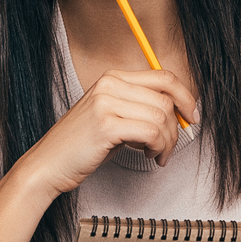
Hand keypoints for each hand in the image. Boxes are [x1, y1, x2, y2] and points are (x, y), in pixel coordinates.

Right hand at [15, 68, 197, 196]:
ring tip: (156, 154)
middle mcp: (109, 85)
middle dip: (175, 127)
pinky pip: (151, 132)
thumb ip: (140, 108)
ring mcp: (106, 103)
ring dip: (167, 141)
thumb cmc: (83, 146)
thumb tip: (179, 111)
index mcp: (112, 78)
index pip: (163, 76)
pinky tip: (149, 156)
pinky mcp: (106, 125)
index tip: (192, 116)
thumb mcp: (113, 117)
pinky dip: (158, 147)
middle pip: (166, 98)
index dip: (185, 96)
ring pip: (161, 117)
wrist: (48, 165)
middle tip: (168, 147)